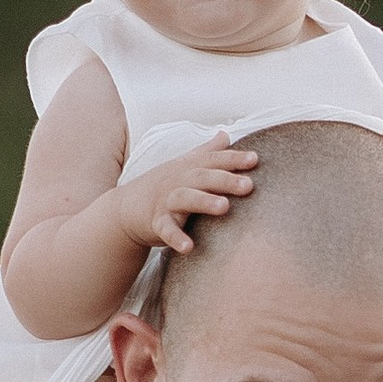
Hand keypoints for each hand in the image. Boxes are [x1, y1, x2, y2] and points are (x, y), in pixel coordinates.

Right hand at [114, 135, 260, 258]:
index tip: (255, 159)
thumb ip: (207, 152)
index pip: (213, 160)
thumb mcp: (185, 165)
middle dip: (225, 180)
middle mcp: (179, 181)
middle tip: (248, 185)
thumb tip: (225, 134)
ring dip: (204, 202)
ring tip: (224, 207)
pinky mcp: (157, 223)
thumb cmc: (165, 185)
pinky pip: (167, 230)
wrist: (127, 207)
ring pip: (186, 199)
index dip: (233, 159)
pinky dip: (176, 238)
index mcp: (189, 168)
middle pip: (202, 177)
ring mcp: (167, 201)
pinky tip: (189, 247)